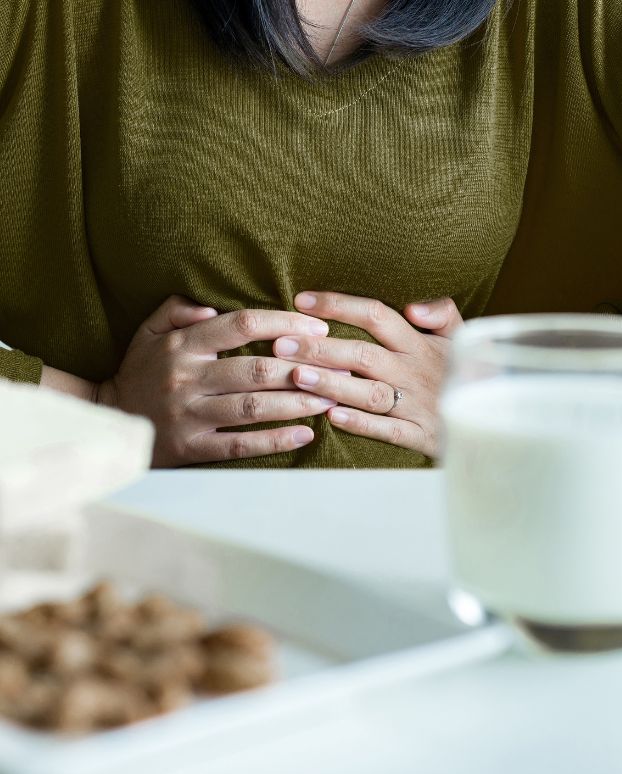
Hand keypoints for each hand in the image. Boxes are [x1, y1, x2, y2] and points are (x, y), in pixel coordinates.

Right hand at [97, 295, 339, 466]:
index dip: (284, 324)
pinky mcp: (192, 448)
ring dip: (298, 403)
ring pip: (254, 407)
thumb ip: (176, 309)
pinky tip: (307, 434)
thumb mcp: (149, 332)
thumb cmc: (140, 371)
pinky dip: (276, 440)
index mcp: (183, 345)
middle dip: (304, 367)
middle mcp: (187, 378)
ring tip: (332, 399)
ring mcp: (190, 415)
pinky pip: (241, 444)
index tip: (318, 328)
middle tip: (340, 368)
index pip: (242, 325)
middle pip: (257, 368)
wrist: (109, 420)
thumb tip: (210, 304)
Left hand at [272, 292, 463, 457]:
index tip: (302, 302)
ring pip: (370, 393)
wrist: (497, 416)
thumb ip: (442, 312)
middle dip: (320, 348)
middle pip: (363, 354)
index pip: (376, 316)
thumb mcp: (463, 336)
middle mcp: (416, 371)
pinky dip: (361, 424)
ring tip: (298, 377)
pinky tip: (331, 417)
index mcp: (422, 344)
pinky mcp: (423, 436)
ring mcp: (418, 404)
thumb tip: (413, 306)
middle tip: (281, 345)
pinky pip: (388, 430)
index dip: (339, 306)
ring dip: (334, 384)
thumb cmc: (469, 371)